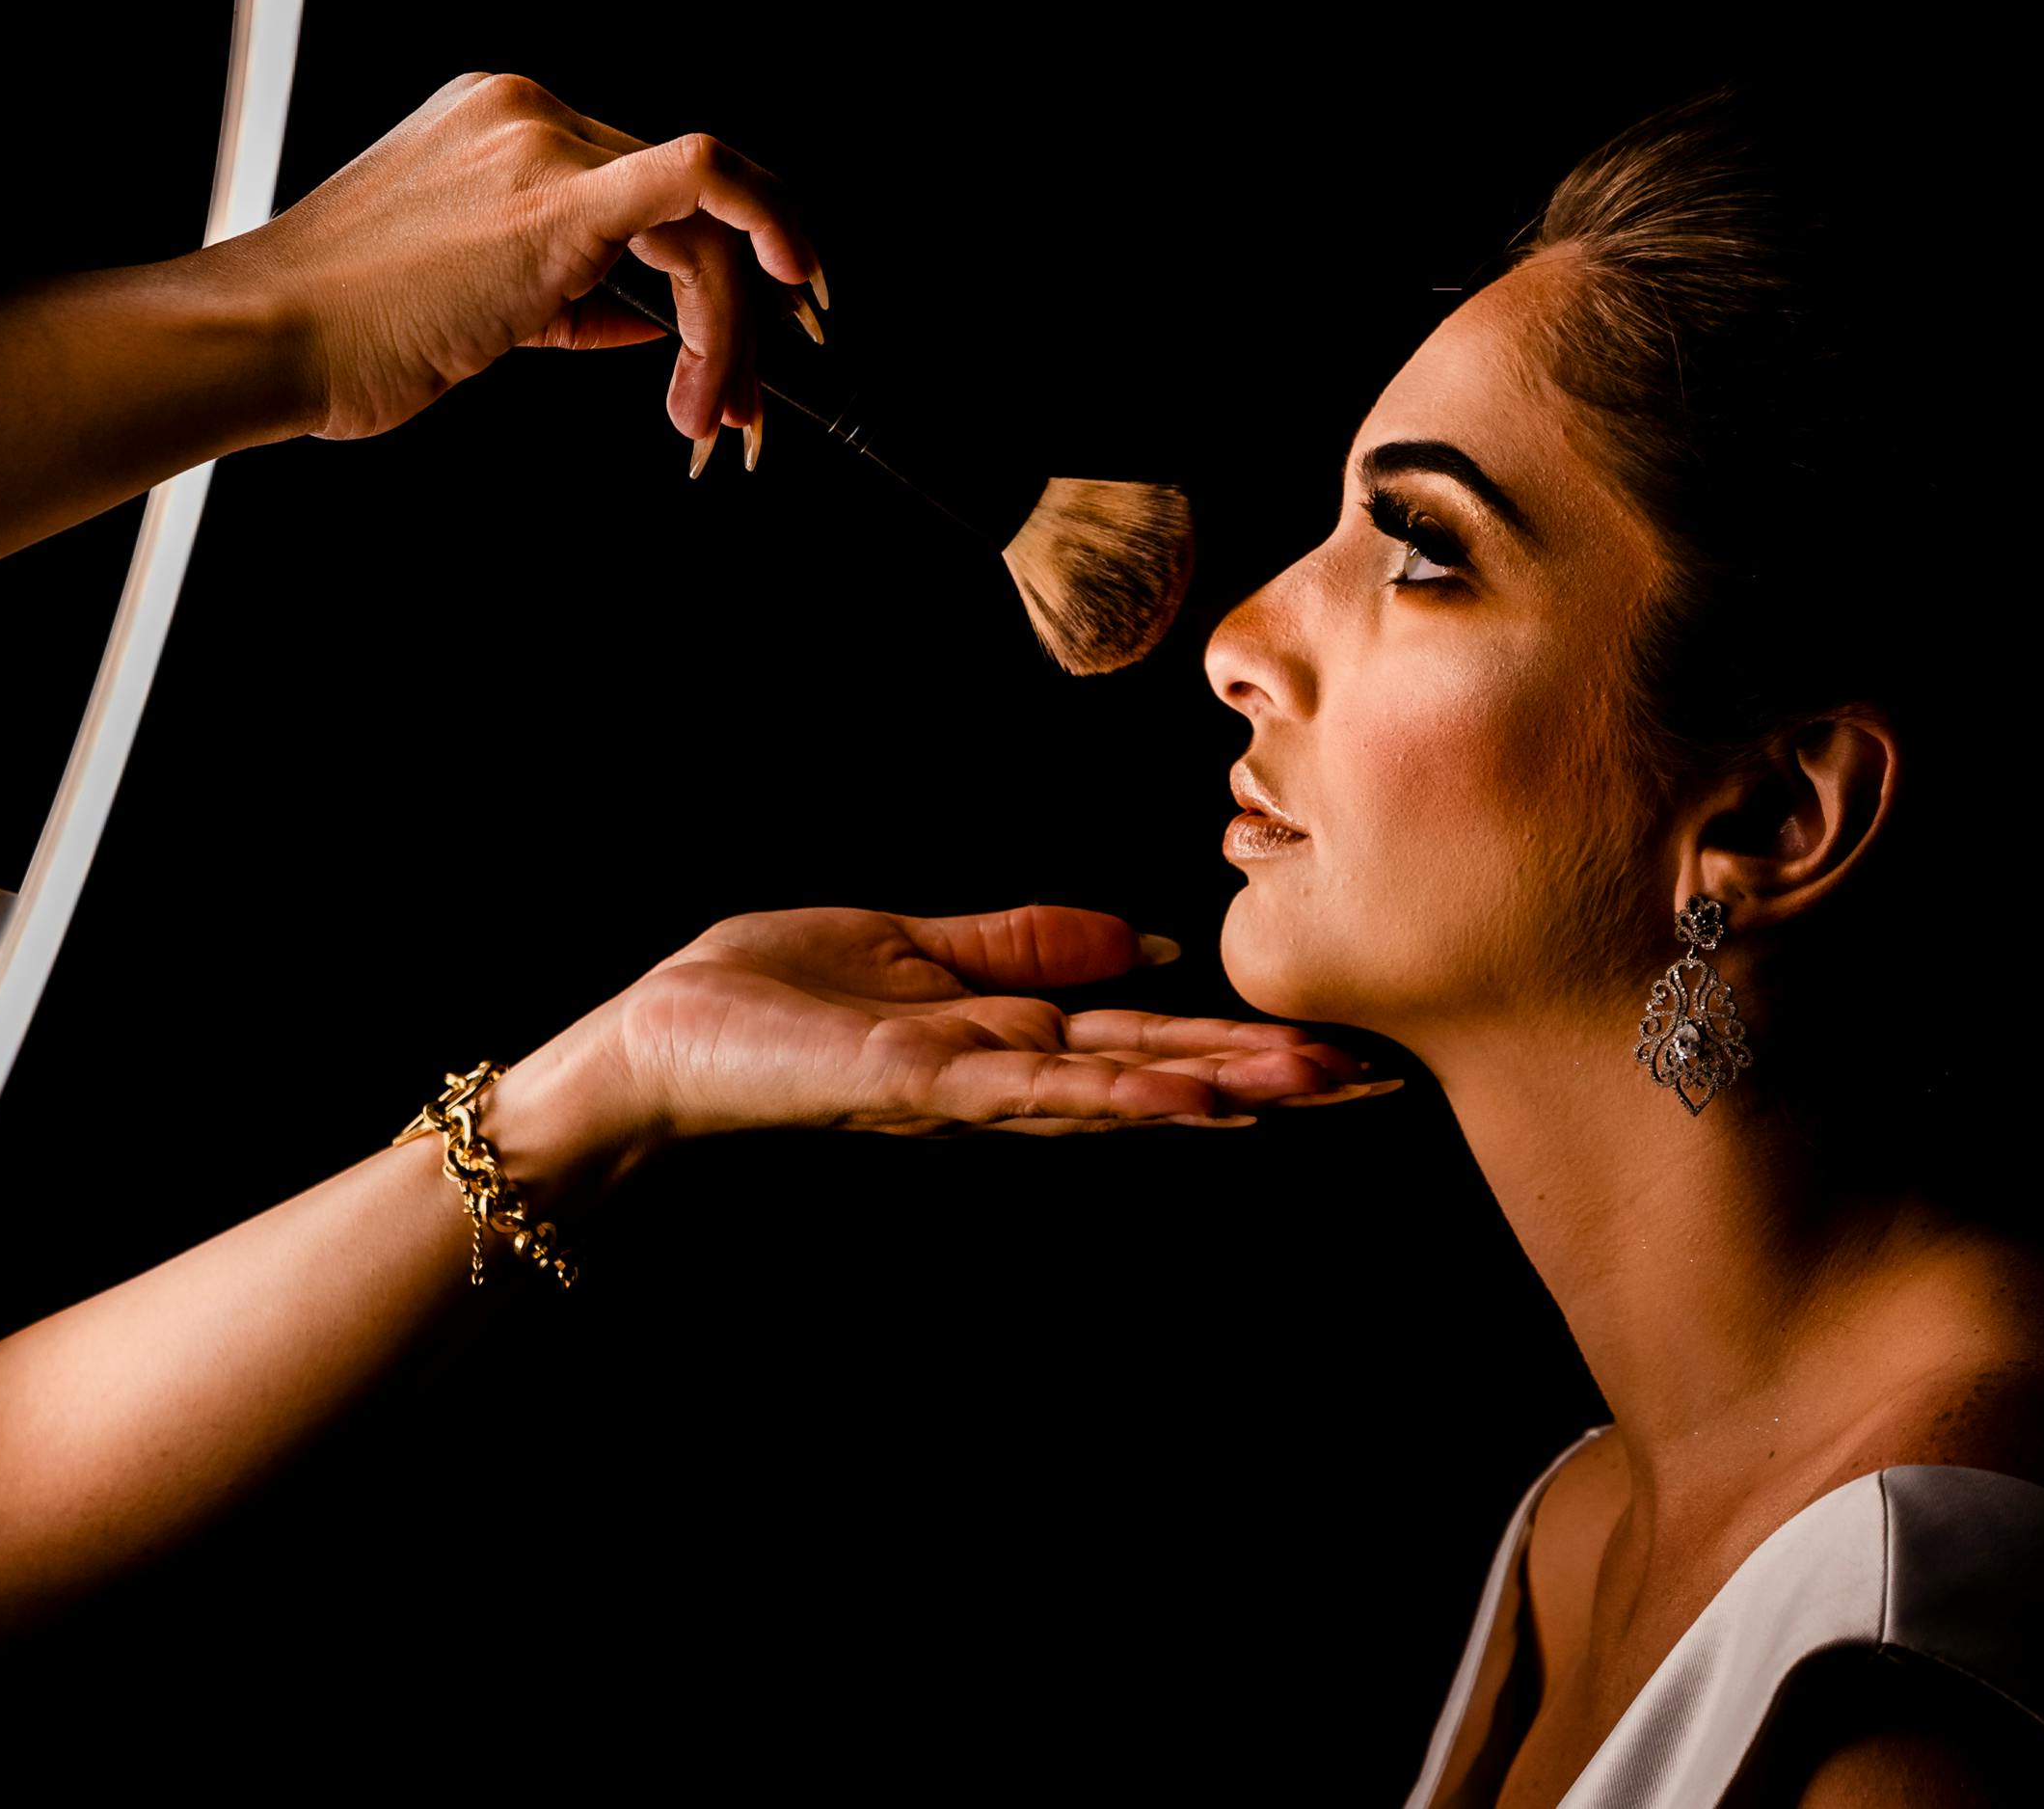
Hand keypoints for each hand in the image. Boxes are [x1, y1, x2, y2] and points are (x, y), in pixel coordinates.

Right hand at [223, 70, 825, 456]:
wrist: (266, 339)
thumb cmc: (342, 329)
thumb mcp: (473, 296)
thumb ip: (566, 294)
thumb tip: (650, 319)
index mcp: (500, 125)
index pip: (644, 184)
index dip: (712, 257)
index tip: (749, 318)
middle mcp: (527, 115)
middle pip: (686, 201)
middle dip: (740, 307)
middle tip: (746, 396)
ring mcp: (540, 144)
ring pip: (700, 220)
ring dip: (727, 330)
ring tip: (709, 413)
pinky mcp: (552, 200)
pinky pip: (693, 179)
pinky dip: (762, 226)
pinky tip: (787, 285)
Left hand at [582, 903, 1394, 1142]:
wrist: (660, 1036)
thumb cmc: (766, 994)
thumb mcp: (916, 945)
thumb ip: (1026, 944)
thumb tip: (1146, 939)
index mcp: (1010, 1034)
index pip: (1151, 1039)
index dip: (1245, 1041)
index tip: (1342, 1046)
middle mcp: (1006, 1075)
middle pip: (1162, 1075)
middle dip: (1269, 1079)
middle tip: (1383, 1084)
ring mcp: (969, 1089)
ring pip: (1121, 1091)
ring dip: (1223, 1093)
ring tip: (1322, 1090)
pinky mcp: (920, 1089)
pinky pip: (1037, 1092)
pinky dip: (1118, 1098)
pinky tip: (1194, 1104)